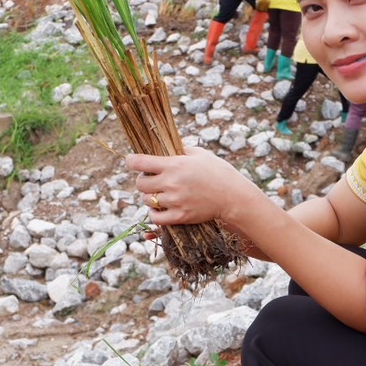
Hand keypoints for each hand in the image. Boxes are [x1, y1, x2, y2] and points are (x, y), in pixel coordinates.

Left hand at [126, 147, 260, 227]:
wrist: (233, 196)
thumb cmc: (218, 172)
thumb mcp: (200, 154)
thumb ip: (180, 150)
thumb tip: (165, 147)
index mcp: (174, 164)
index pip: (140, 162)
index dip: (131, 161)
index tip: (131, 161)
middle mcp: (171, 183)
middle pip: (140, 184)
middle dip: (143, 181)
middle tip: (152, 180)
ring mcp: (174, 201)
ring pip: (147, 200)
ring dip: (150, 197)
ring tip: (160, 194)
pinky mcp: (179, 217)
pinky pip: (155, 218)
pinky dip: (155, 213)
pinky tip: (161, 208)